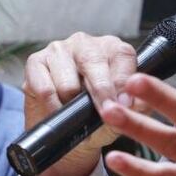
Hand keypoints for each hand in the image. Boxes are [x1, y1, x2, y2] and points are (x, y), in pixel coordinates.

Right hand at [22, 32, 138, 175]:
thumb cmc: (97, 116)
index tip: (126, 104)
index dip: (124, 81)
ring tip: (77, 114)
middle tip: (106, 112)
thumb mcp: (122, 113)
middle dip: (101, 92)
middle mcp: (85, 43)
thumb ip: (136, 106)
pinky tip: (59, 112)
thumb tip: (139, 102)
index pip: (122, 56)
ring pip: (68, 82)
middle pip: (93, 62)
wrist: (67, 132)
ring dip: (73, 104)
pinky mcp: (35, 62)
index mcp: (112, 48)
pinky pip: (46, 89)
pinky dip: (54, 107)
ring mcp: (58, 50)